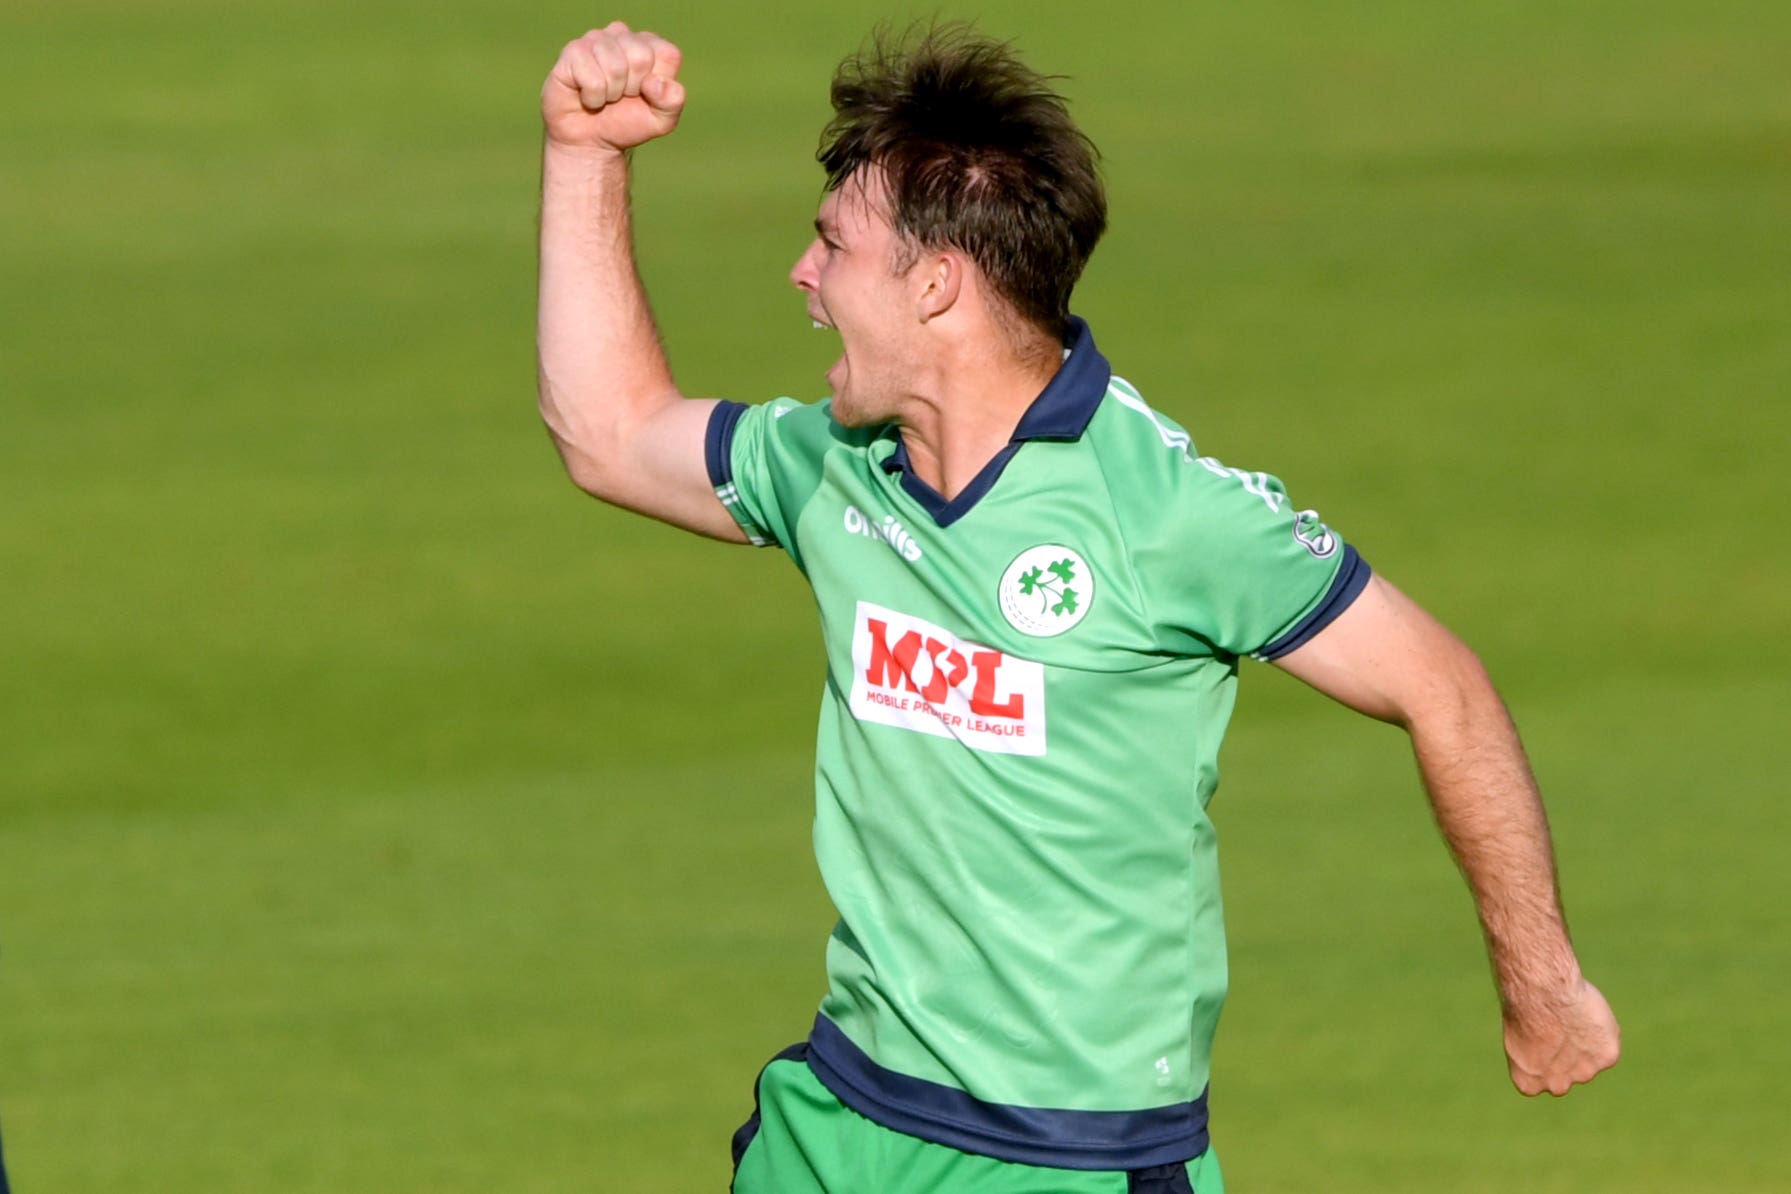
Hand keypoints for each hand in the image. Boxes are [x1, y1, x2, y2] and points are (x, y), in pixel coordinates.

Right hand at [542, 22, 684, 152]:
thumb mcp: (662, 119)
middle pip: (641, 57)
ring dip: (611, 94)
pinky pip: (593, 79)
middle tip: (621, 96)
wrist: (590, 141)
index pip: (667, 54)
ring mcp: (595, 39)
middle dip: (632, 88)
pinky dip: (593, 97)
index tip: (644, 93)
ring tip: (604, 96)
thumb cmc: (626, 123)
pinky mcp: (572, 51)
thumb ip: (673, 99)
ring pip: (615, 67)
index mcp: (649, 44)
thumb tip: (654, 82)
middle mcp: (622, 34)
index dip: (656, 83)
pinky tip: (587, 96)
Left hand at [1502, 977, 1620, 1095]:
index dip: (1543, 1053)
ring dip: (1585, 1042)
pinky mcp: (1607, 1058)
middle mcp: (1556, 1086)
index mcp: (1528, 1083)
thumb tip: (1545, 1048)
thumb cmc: (1522, 1003)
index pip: (1540, 1078)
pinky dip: (1601, 1030)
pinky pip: (1606, 1044)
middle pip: (1566, 1074)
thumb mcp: (1514, 1032)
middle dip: (1565, 1055)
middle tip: (1559, 1025)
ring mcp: (1584, 1073)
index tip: (1540, 1034)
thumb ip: (1532, 1051)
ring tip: (1571, 1015)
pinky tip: (1587, 1013)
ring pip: (1589, 1059)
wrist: (1543, 991)